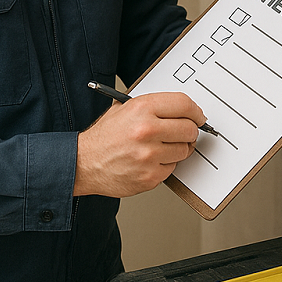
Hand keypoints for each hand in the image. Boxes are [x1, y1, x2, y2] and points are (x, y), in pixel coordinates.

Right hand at [73, 92, 205, 197]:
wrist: (83, 163)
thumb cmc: (105, 136)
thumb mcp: (124, 108)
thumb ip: (154, 106)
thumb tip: (183, 109)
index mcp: (142, 108)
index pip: (184, 104)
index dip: (195, 111)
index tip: (198, 116)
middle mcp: (147, 130)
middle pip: (189, 129)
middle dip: (190, 130)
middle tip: (183, 132)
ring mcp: (149, 156)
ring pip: (184, 150)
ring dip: (178, 148)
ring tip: (161, 146)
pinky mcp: (150, 176)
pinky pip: (172, 168)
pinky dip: (166, 164)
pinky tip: (151, 160)